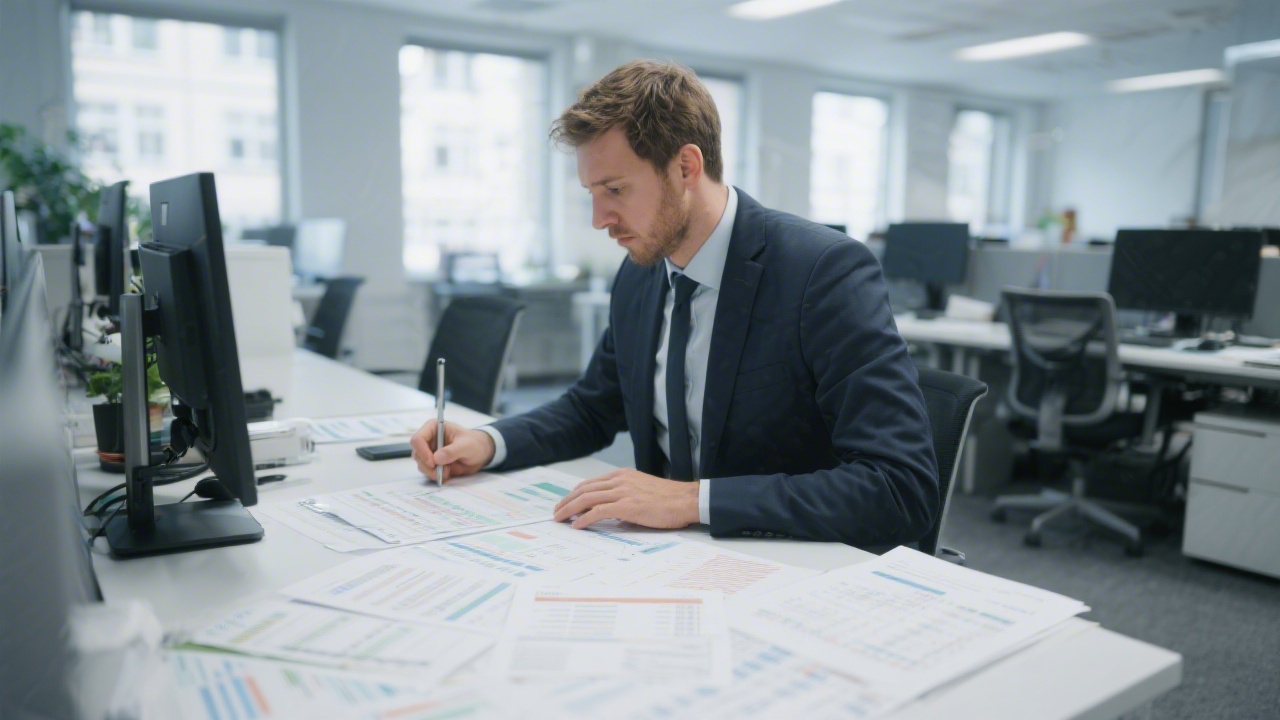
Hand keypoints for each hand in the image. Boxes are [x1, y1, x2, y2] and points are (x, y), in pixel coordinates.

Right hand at [409, 420, 494, 482]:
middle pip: (417, 454)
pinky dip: (436, 475)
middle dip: (428, 466)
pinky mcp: (432, 463)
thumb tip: (436, 458)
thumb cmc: (474, 443)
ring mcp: (429, 452)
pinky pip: (428, 472)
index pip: (418, 439)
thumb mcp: (467, 446)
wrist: (480, 454)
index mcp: (433, 428)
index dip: (422, 452)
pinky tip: (447, 474)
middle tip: (443, 471)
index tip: (433, 463)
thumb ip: (452, 451)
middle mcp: (428, 439)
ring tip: (448, 472)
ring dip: (432, 472)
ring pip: (421, 465)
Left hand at [552, 468, 698, 529]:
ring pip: (587, 498)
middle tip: (556, 512)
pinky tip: (576, 525)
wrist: (686, 500)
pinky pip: (599, 511)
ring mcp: (623, 491)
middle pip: (584, 489)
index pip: (590, 483)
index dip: (574, 494)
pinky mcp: (627, 505)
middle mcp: (620, 480)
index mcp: (622, 475)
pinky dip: (584, 518)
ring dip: (569, 509)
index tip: (565, 503)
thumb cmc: (669, 499)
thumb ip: (624, 496)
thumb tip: (609, 511)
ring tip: (559, 519)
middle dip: (566, 501)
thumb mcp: (641, 491)